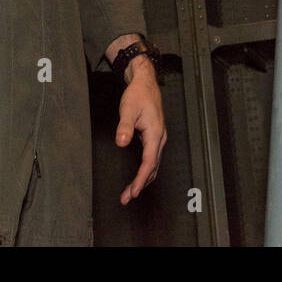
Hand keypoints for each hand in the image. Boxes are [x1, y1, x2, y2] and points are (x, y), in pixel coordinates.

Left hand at [115, 57, 165, 202]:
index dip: (140, 179)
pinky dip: (146, 170)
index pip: (148, 162)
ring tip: (130, 192)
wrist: (146, 83)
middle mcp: (160, 138)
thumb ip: (124, 127)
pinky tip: (138, 176)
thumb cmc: (138, 95)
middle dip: (140, 184)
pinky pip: (152, 158)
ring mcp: (159, 138)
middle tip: (126, 198)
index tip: (133, 192)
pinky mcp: (155, 137)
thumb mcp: (128, 109)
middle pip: (152, 167)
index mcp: (155, 133)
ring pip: (153, 164)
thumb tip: (121, 143)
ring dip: (143, 179)